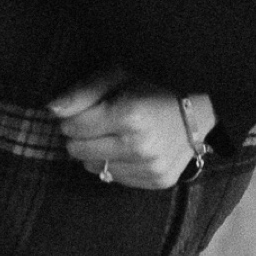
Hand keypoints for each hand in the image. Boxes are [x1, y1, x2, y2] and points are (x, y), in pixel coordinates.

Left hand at [47, 67, 213, 190]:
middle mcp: (139, 146)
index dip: (70, 116)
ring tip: (115, 133)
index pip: (73, 127)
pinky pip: (115, 178)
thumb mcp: (120, 74)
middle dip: (80, 135)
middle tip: (97, 121)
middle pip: (78, 151)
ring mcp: (150, 167)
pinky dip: (115, 164)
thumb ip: (84, 91)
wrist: (203, 105)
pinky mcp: (157, 180)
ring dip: (96, 151)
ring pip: (94, 168)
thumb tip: (51, 109)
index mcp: (129, 115)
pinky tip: (129, 147)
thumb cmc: (156, 83)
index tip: (82, 109)